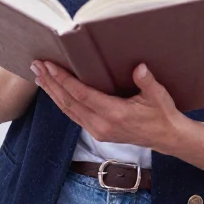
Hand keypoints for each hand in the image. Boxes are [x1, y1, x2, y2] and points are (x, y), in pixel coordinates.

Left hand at [31, 60, 187, 152]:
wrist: (167, 138)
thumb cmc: (163, 114)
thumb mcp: (159, 96)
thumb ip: (147, 82)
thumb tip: (139, 68)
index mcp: (115, 114)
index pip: (82, 95)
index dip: (64, 80)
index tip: (50, 66)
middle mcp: (102, 125)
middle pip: (68, 102)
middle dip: (51, 83)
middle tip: (36, 65)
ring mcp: (98, 131)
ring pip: (68, 110)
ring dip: (52, 92)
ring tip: (39, 75)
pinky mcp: (97, 132)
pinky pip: (74, 115)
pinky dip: (61, 101)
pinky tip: (53, 91)